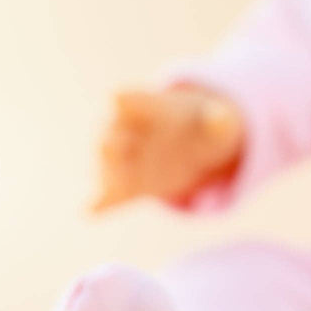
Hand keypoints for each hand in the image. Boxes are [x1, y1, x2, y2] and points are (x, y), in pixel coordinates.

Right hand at [91, 87, 243, 211]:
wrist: (189, 149)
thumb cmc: (200, 129)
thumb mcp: (217, 125)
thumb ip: (218, 122)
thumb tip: (219, 119)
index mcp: (146, 108)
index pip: (130, 100)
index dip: (126, 100)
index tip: (117, 98)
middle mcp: (126, 132)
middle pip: (110, 134)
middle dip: (111, 141)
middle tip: (112, 145)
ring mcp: (123, 161)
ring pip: (108, 167)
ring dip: (109, 174)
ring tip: (113, 184)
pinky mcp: (125, 188)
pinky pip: (110, 196)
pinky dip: (102, 203)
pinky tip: (91, 212)